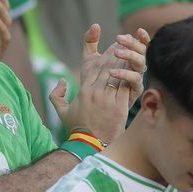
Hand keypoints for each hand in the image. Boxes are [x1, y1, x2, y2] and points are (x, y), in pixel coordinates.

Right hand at [52, 25, 148, 141]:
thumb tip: (61, 81)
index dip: (104, 57)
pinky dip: (130, 78)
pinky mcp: (119, 108)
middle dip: (116, 56)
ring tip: (131, 54)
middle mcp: (95, 93)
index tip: (111, 49)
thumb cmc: (76, 129)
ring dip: (124, 64)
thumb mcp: (61, 111)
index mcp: (84, 91)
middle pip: (107, 69)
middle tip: (124, 46)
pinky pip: (126, 88)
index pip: (95, 68)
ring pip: (117, 75)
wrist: (88, 145)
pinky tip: (136, 70)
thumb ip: (56, 95)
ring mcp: (107, 100)